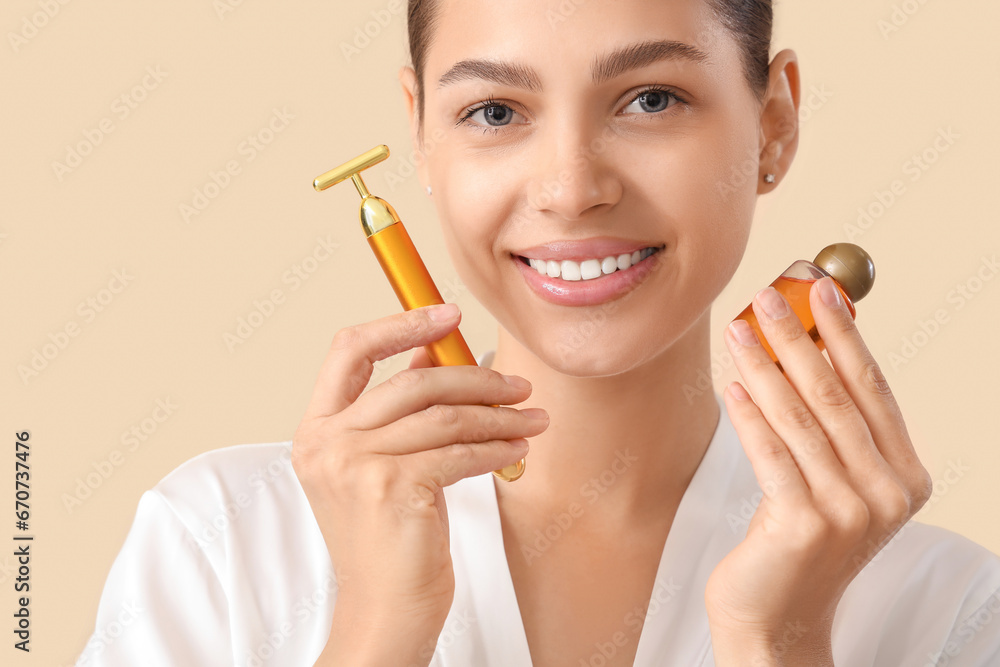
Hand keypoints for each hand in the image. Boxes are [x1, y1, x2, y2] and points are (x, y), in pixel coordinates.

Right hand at [291, 303, 547, 648]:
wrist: (383, 611)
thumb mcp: (379, 466)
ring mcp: (355, 464)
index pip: (349, 349)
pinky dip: (496, 446)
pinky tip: (517, 447)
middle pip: (411, 380)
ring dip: (497, 414)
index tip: (447, 314)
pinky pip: (459, 451)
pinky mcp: (392, 487)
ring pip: (443, 415)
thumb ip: (397, 410)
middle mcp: (328, 442)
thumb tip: (428, 354)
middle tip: (517, 385)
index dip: (401, 323)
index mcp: (316, 429)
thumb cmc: (386, 540)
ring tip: (530, 418)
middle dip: (475, 377)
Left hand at [705, 276, 932, 664]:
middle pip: (837, 395)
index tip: (821, 289)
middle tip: (768, 294)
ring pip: (801, 418)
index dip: (846, 335)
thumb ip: (832, 424)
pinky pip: (772, 453)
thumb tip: (806, 340)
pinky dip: (751, 415)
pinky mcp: (804, 524)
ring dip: (765, 366)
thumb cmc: (798, 538)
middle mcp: (887, 494)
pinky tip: (733, 385)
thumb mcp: (833, 480)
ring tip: (739, 329)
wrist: (777, 614)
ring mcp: (849, 511)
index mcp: (905, 477)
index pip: (874, 389)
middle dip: (800, 337)